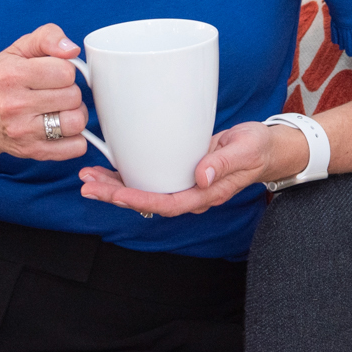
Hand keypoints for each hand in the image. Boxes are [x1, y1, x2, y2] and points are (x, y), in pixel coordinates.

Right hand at [0, 24, 91, 165]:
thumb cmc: (1, 80)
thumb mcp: (18, 49)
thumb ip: (47, 37)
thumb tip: (71, 49)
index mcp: (11, 75)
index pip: (65, 71)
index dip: (65, 70)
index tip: (53, 73)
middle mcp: (14, 105)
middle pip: (73, 96)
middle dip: (70, 91)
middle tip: (55, 92)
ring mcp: (23, 132)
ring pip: (76, 122)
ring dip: (75, 114)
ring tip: (61, 109)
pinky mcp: (32, 152)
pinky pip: (75, 147)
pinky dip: (76, 139)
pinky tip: (62, 129)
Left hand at [76, 121, 293, 215]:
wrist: (265, 147)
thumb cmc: (257, 148)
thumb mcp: (246, 149)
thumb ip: (224, 162)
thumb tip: (200, 176)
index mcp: (206, 193)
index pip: (168, 203)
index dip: (140, 201)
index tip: (116, 196)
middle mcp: (190, 192)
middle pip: (148, 201)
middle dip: (115, 196)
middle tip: (87, 187)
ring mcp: (183, 183)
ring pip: (144, 190)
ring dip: (115, 187)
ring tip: (88, 179)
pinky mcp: (178, 170)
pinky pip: (150, 177)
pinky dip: (127, 174)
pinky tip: (109, 169)